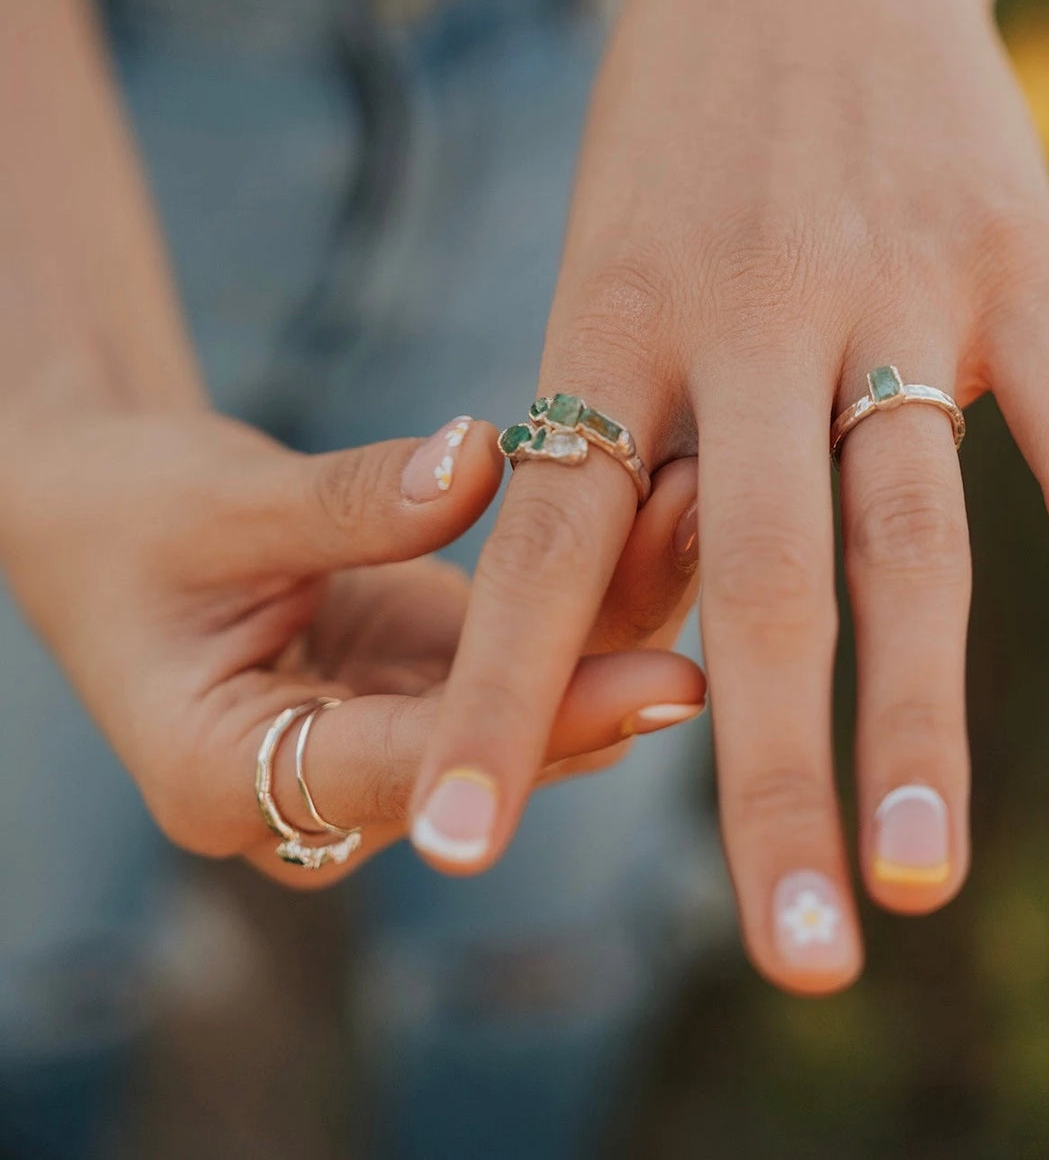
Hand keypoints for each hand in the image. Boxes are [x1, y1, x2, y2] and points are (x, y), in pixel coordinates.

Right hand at [0, 402, 704, 883]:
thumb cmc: (129, 517)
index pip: (401, 770)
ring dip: (620, 615)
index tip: (664, 686)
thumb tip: (482, 460)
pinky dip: (590, 589)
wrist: (109, 515)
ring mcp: (379, 746)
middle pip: (488, 749)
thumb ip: (347, 501)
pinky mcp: (423, 688)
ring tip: (709, 510)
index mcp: (226, 779)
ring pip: (526, 704)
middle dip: (609, 665)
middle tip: (730, 570)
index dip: (537, 726)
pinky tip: (664, 507)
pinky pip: (523, 652)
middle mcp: (315, 796)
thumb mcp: (217, 506)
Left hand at [410, 0, 1048, 988]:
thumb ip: (640, 428)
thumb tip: (654, 615)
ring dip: (919, 714)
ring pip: (909, 532)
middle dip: (761, 774)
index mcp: (611, 318)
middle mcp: (742, 315)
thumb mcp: (613, 250)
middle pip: (750, 579)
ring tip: (918, 875)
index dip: (497, 701)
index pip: (542, 544)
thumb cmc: (683, 116)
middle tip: (780, 957)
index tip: (451, 851)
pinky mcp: (1009, 247)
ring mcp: (886, 284)